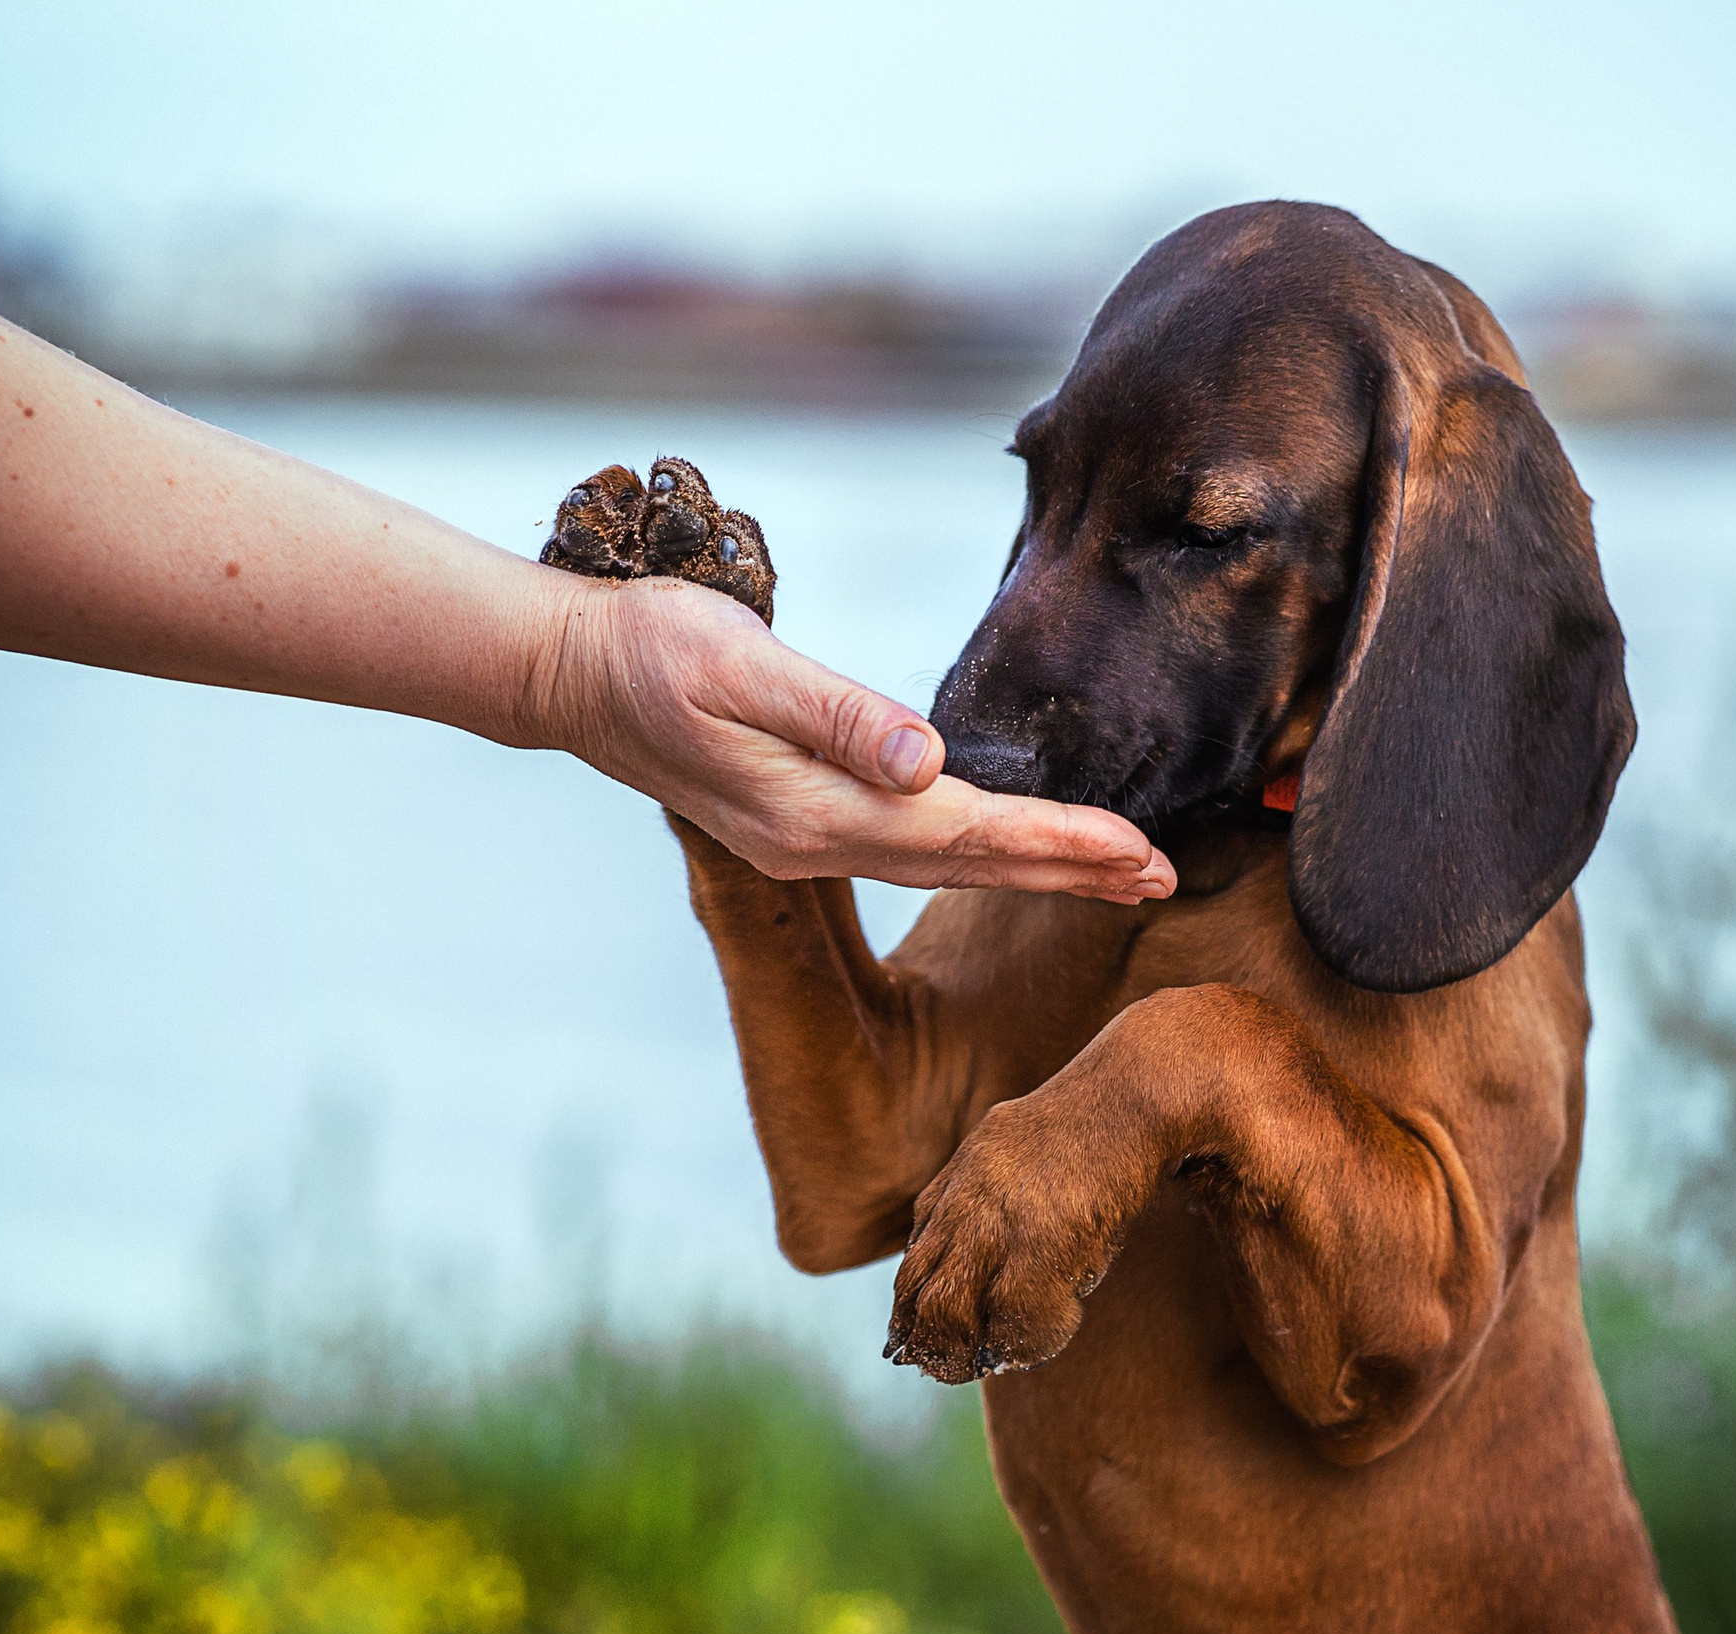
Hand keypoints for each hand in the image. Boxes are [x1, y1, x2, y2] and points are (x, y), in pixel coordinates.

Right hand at [529, 572, 1177, 901]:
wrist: (569, 673)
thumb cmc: (650, 650)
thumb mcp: (739, 664)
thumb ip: (836, 714)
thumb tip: (924, 759)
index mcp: (813, 811)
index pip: (964, 832)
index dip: (1056, 841)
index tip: (1138, 852)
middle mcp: (818, 842)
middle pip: (971, 863)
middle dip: (1073, 870)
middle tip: (1166, 881)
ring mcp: (808, 841)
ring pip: (949, 861)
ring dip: (1039, 866)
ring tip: (1122, 873)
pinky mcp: (803, 822)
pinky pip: (918, 848)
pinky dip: (985, 849)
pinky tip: (1018, 849)